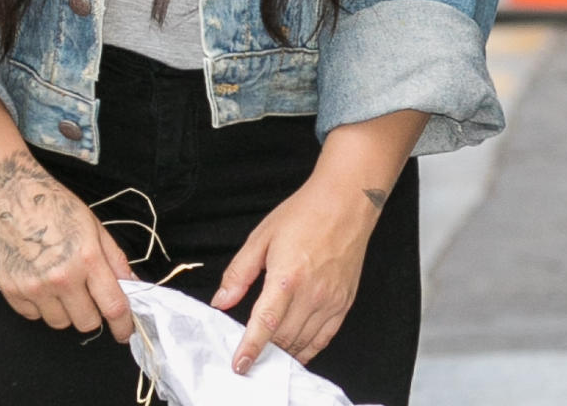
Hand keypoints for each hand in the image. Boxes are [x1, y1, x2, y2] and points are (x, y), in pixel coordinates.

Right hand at [0, 149, 136, 342]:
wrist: (8, 192)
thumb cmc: (51, 203)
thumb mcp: (92, 224)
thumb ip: (114, 259)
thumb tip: (131, 285)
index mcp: (86, 257)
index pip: (113, 306)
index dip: (123, 325)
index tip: (124, 331)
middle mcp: (61, 277)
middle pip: (87, 322)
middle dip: (92, 312)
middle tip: (86, 292)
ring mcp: (34, 286)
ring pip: (60, 323)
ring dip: (65, 309)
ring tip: (59, 281)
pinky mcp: (12, 291)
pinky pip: (33, 316)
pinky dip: (40, 305)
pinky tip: (38, 279)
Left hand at [211, 176, 377, 371]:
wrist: (344, 203)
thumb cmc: (303, 214)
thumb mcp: (262, 236)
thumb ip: (239, 272)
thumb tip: (222, 300)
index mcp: (287, 276)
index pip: (265, 323)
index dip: (251, 348)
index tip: (240, 364)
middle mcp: (311, 293)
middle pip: (283, 337)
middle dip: (264, 350)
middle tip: (249, 353)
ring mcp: (330, 301)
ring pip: (302, 342)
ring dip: (283, 352)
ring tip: (268, 354)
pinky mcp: (344, 303)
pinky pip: (324, 339)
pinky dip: (307, 350)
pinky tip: (294, 352)